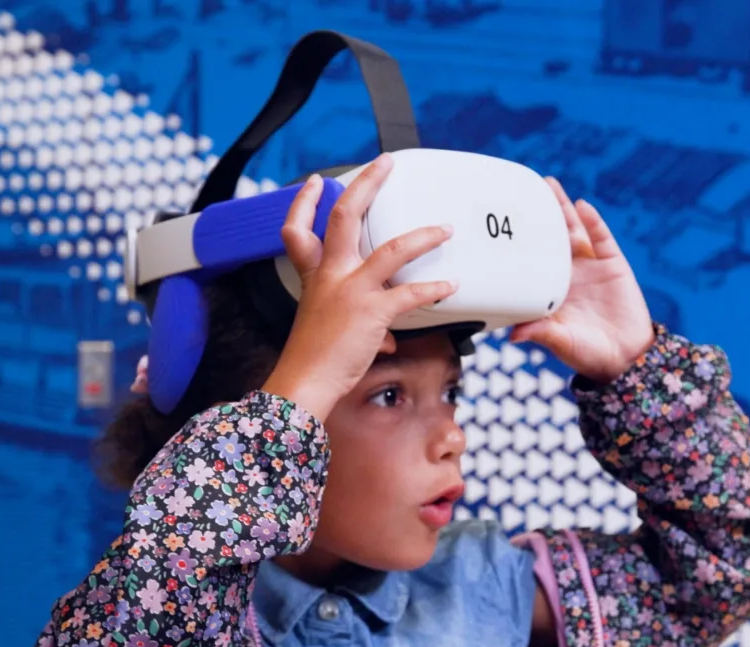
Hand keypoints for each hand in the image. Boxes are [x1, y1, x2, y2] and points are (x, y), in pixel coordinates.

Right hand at [263, 154, 458, 420]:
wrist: (305, 381)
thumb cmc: (314, 359)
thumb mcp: (326, 327)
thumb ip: (359, 322)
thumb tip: (386, 338)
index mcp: (314, 276)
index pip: (298, 229)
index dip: (304, 202)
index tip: (316, 183)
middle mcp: (331, 275)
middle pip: (346, 216)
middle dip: (367, 184)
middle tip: (385, 162)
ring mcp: (351, 290)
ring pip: (391, 250)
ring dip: (423, 236)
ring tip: (445, 229)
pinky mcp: (371, 312)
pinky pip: (409, 293)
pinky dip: (434, 289)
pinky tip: (451, 287)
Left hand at [508, 177, 654, 382]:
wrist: (626, 357)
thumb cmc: (588, 353)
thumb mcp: (560, 342)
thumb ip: (540, 333)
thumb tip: (513, 336)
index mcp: (549, 289)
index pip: (531, 260)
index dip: (519, 242)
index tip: (502, 223)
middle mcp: (567, 274)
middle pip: (550, 237)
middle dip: (539, 214)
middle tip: (525, 189)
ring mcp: (590, 267)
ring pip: (574, 231)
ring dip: (563, 209)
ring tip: (550, 186)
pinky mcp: (612, 264)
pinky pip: (602, 239)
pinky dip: (593, 222)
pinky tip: (583, 207)